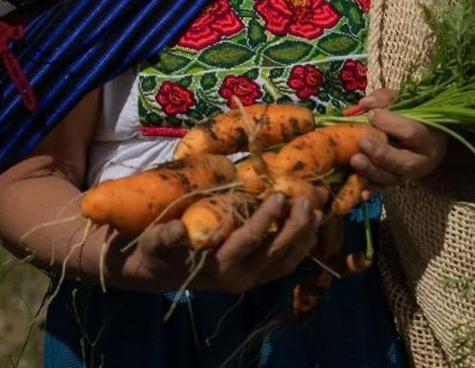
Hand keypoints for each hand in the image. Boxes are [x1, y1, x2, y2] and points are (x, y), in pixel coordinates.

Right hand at [120, 193, 321, 293]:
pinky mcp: (257, 277)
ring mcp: (251, 279)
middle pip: (277, 252)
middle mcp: (240, 277)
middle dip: (296, 226)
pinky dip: (301, 247)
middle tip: (307, 199)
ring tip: (319, 211)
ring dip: (305, 237)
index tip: (279, 194)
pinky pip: (285, 264)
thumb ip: (165, 238)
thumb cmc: (159, 252)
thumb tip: (177, 230)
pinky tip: (311, 229)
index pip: (250, 241)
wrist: (160, 274)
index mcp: (219, 266)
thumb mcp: (156, 244)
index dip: (266, 218)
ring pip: (287, 260)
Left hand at [349, 88, 447, 195]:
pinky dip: (372, 191)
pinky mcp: (398, 183)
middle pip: (402, 161)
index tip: (372, 115)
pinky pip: (384, 189)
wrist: (431, 141)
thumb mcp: (408, 102)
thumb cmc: (417, 118)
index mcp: (428, 136)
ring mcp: (409, 175)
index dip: (391, 124)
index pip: (411, 132)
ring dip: (372, 171)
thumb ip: (387, 99)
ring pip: (392, 178)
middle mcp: (421, 160)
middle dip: (381, 153)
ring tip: (355, 160)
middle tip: (362, 141)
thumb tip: (365, 104)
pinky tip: (360, 192)